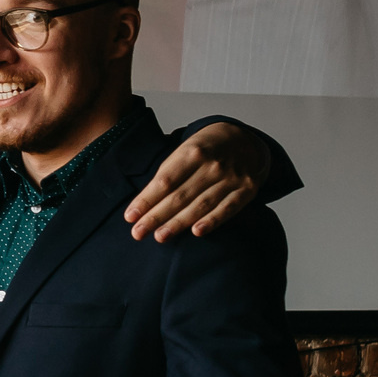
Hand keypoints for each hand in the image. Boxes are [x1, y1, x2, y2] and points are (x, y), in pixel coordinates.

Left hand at [122, 120, 267, 240]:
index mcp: (192, 151)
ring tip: (160, 236)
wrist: (245, 139)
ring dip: (178, 223)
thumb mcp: (185, 149)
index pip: (165, 181)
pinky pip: (228, 208)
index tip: (130, 216)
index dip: (146, 200)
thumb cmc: (206, 149)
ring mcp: (231, 177)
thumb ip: (168, 173)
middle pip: (180, 195)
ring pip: (201, 205)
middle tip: (138, 233)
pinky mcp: (247, 189)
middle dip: (156, 216)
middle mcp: (212, 164)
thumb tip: (144, 203)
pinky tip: (196, 232)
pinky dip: (212, 221)